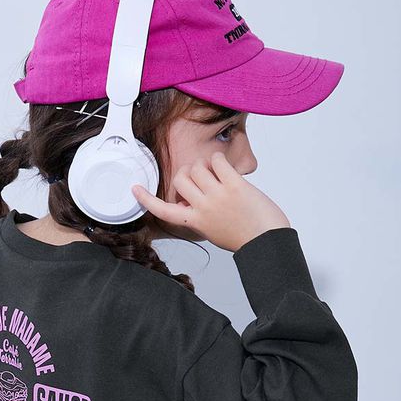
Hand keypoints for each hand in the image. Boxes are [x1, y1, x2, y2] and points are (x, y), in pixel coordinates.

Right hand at [131, 150, 290, 252]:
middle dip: (187, 173)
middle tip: (199, 175)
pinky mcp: (234, 185)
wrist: (266, 241)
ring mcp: (217, 196)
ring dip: (204, 164)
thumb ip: (199, 215)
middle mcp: (202, 208)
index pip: (163, 211)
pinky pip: (216, 161)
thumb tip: (190, 198)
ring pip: (196, 167)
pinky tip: (224, 167)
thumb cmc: (244, 237)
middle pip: (180, 179)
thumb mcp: (212, 231)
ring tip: (216, 171)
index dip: (146, 199)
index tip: (135, 189)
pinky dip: (218, 159)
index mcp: (194, 222)